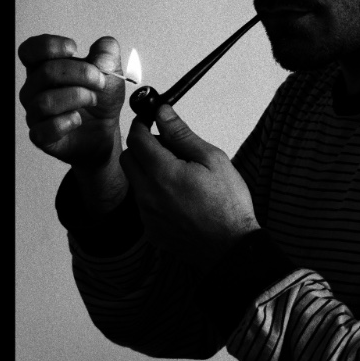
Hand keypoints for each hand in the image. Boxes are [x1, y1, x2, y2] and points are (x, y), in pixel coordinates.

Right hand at [18, 34, 125, 168]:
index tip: (74, 48)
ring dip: (77, 97)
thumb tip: (103, 48)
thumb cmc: (101, 99)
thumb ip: (108, 53)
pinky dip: (67, 122)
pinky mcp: (41, 136)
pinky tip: (78, 119)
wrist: (106, 130)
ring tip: (92, 99)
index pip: (30, 50)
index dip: (48, 45)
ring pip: (45, 101)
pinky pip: (45, 129)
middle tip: (100, 81)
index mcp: (46, 67)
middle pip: (45, 72)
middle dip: (81, 73)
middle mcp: (35, 89)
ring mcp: (36, 113)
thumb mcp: (112, 71)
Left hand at [121, 104, 259, 270]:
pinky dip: (153, 192)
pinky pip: (143, 203)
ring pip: (135, 181)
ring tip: (179, 173)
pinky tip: (179, 196)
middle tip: (168, 146)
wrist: (231, 247)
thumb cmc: (228, 204)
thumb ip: (182, 135)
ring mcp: (147, 214)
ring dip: (148, 170)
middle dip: (142, 146)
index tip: (151, 118)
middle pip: (128, 158)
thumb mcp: (212, 159)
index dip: (142, 123)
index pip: (137, 138)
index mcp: (163, 173)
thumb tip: (163, 113)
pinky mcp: (150, 229)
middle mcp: (148, 194)